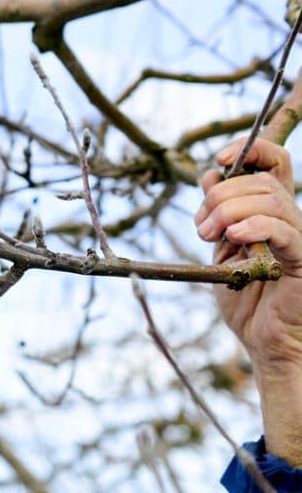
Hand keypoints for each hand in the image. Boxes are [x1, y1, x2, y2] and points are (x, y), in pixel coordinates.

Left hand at [197, 137, 301, 463]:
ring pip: (270, 199)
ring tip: (209, 235)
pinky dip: (254, 226)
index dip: (251, 148)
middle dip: (222, 195)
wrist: (265, 344)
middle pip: (262, 180)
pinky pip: (284, 231)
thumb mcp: (221, 250)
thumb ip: (217, 213)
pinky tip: (234, 236)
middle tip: (201, 226)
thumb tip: (209, 175)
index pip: (275, 162)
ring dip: (228, 210)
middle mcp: (293, 220)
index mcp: (274, 213)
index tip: (220, 158)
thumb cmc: (246, 300)